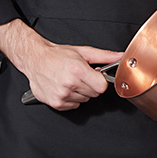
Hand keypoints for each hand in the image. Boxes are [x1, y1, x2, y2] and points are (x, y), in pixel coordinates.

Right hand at [0, 19, 122, 110]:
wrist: (36, 60)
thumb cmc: (58, 55)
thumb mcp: (83, 52)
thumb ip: (104, 56)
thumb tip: (120, 56)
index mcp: (78, 70)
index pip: (102, 87)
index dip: (101, 81)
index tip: (96, 76)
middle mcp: (69, 84)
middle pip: (94, 93)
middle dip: (91, 85)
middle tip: (81, 76)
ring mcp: (62, 95)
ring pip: (85, 100)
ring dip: (81, 92)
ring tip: (71, 80)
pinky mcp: (56, 103)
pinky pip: (74, 105)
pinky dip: (72, 98)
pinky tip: (65, 88)